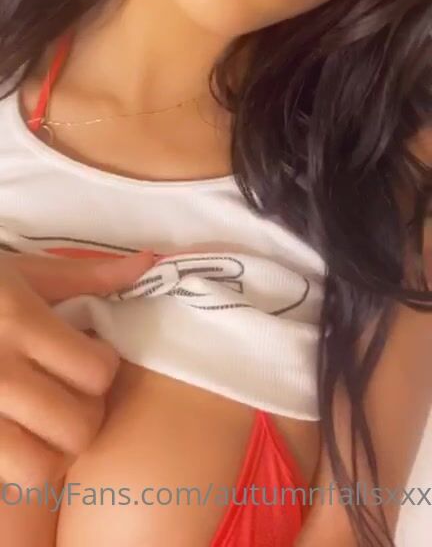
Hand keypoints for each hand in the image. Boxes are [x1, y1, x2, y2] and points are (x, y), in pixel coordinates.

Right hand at [0, 251, 153, 487]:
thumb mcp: (21, 270)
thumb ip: (85, 274)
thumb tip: (148, 263)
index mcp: (20, 322)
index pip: (96, 373)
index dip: (104, 367)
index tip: (93, 356)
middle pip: (78, 427)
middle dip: (86, 412)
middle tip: (74, 393)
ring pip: (38, 468)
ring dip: (52, 450)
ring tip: (46, 422)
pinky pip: (4, 473)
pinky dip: (17, 463)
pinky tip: (17, 433)